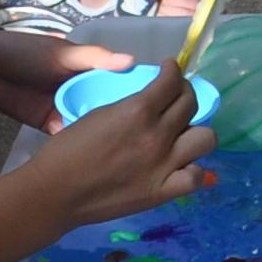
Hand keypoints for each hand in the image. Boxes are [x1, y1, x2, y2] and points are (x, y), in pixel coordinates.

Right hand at [31, 62, 214, 225]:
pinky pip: (196, 177)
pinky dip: (193, 169)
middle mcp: (157, 134)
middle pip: (191, 104)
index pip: (172, 81)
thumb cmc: (67, 150)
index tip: (170, 70)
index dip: (173, 71)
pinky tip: (182, 164)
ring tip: (183, 132)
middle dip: (186, 94)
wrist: (55, 191)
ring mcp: (164, 164)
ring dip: (196, 131)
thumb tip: (149, 102)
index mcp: (137, 110)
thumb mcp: (99, 114)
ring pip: (206, 138)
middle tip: (176, 97)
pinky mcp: (162, 191)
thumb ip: (129, 107)